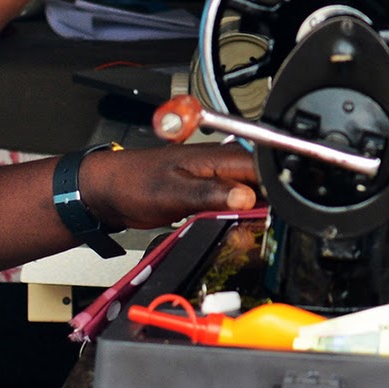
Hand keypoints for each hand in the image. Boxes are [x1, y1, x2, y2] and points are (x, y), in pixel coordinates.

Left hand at [78, 140, 260, 230]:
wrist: (110, 191)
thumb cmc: (133, 182)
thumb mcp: (172, 192)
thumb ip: (210, 193)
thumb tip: (246, 198)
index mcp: (220, 156)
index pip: (265, 168)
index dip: (278, 190)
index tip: (277, 213)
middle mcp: (224, 163)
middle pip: (265, 181)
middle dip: (269, 205)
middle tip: (260, 228)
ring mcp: (219, 177)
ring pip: (253, 193)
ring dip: (255, 213)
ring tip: (248, 231)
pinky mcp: (212, 192)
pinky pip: (237, 202)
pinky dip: (240, 216)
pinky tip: (236, 227)